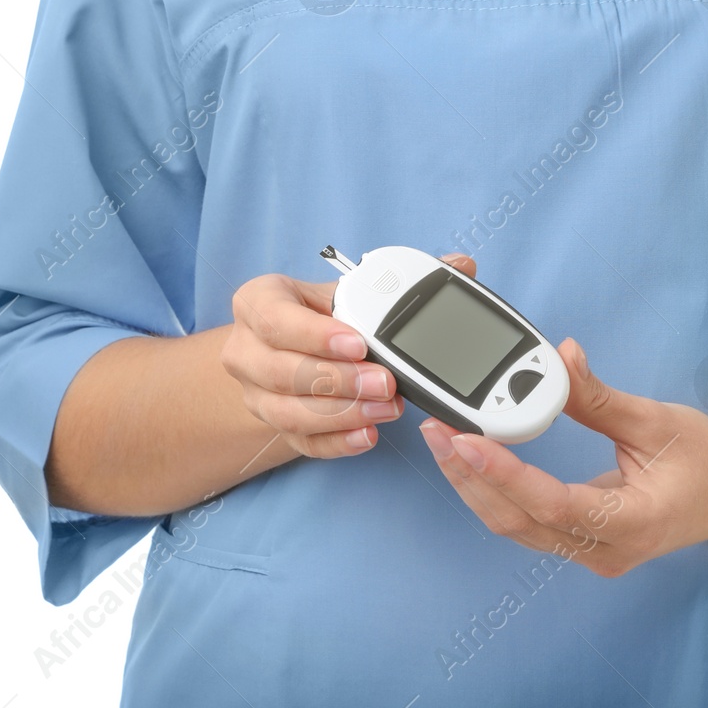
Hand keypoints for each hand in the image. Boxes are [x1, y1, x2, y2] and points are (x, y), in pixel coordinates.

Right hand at [220, 253, 477, 458]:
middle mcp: (247, 350)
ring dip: (344, 413)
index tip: (359, 343)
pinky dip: (337, 442)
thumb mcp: (345, 290)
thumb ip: (398, 281)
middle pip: (281, 372)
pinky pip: (302, 442)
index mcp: (259, 302)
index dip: (316, 335)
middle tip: (386, 381)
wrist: (288, 348)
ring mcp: (256, 393)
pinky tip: (369, 435)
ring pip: (289, 413)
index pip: (275, 319)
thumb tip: (460, 265)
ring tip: (388, 408)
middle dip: (339, 380)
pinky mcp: (274, 426)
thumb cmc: (320, 313)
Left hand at [418, 338, 707, 575]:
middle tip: (438, 430)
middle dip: (471, 476)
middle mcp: (606, 551)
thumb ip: (600, 397)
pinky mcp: (582, 544)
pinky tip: (475, 459)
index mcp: (633, 523)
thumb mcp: (658, 420)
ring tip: (446, 440)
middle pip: (519, 522)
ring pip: (516, 527)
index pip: (552, 504)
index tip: (467, 440)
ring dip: (476, 484)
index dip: (505, 474)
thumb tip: (560, 358)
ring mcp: (592, 554)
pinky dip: (496, 490)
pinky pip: (527, 523)